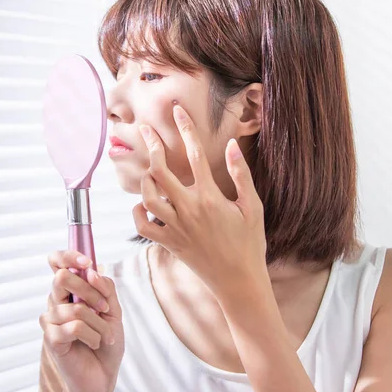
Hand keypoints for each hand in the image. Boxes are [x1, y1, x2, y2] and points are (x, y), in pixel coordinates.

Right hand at [39, 251, 123, 391]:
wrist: (104, 373)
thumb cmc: (106, 340)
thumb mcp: (113, 310)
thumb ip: (105, 288)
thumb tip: (91, 271)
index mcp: (70, 290)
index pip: (57, 262)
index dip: (68, 256)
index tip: (87, 262)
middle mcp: (57, 301)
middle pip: (62, 278)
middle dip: (89, 291)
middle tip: (105, 308)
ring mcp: (51, 320)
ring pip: (75, 308)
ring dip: (99, 323)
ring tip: (104, 336)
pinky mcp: (51, 338)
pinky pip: (75, 327)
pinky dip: (93, 336)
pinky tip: (94, 343)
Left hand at [134, 104, 267, 297]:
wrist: (238, 281)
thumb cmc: (249, 243)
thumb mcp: (252, 207)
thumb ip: (241, 175)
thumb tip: (231, 145)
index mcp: (210, 197)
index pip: (195, 154)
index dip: (186, 128)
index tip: (177, 110)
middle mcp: (189, 209)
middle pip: (160, 172)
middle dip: (151, 146)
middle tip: (146, 130)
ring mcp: (176, 227)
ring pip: (148, 197)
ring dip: (144, 180)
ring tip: (148, 169)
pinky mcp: (169, 243)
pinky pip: (143, 226)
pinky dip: (138, 213)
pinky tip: (144, 203)